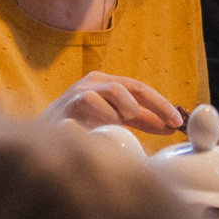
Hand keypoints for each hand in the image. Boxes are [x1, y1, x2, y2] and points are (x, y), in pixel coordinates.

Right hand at [46, 72, 184, 134]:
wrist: (41, 135)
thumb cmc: (82, 124)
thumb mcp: (115, 118)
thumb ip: (141, 120)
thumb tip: (170, 126)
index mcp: (105, 83)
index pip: (138, 88)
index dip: (160, 104)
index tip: (177, 122)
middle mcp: (90, 85)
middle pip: (125, 88)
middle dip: (146, 108)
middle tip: (162, 124)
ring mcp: (74, 97)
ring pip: (104, 95)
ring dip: (116, 114)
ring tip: (115, 126)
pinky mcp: (61, 113)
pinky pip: (81, 114)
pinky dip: (93, 123)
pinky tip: (94, 134)